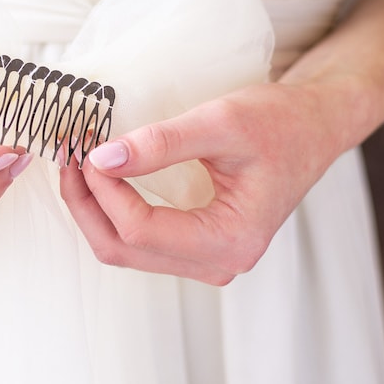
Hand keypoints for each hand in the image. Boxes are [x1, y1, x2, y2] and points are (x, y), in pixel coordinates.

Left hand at [59, 81, 340, 283]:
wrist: (314, 126)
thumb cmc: (281, 122)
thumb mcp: (221, 121)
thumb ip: (162, 142)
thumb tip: (104, 158)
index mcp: (231, 240)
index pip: (141, 230)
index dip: (103, 191)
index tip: (85, 148)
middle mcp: (219, 262)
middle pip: (124, 249)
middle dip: (87, 204)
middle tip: (69, 155)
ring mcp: (208, 259)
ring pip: (127, 250)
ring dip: (95, 209)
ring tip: (79, 163)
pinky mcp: (198, 245)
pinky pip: (140, 241)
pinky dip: (114, 211)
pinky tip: (102, 178)